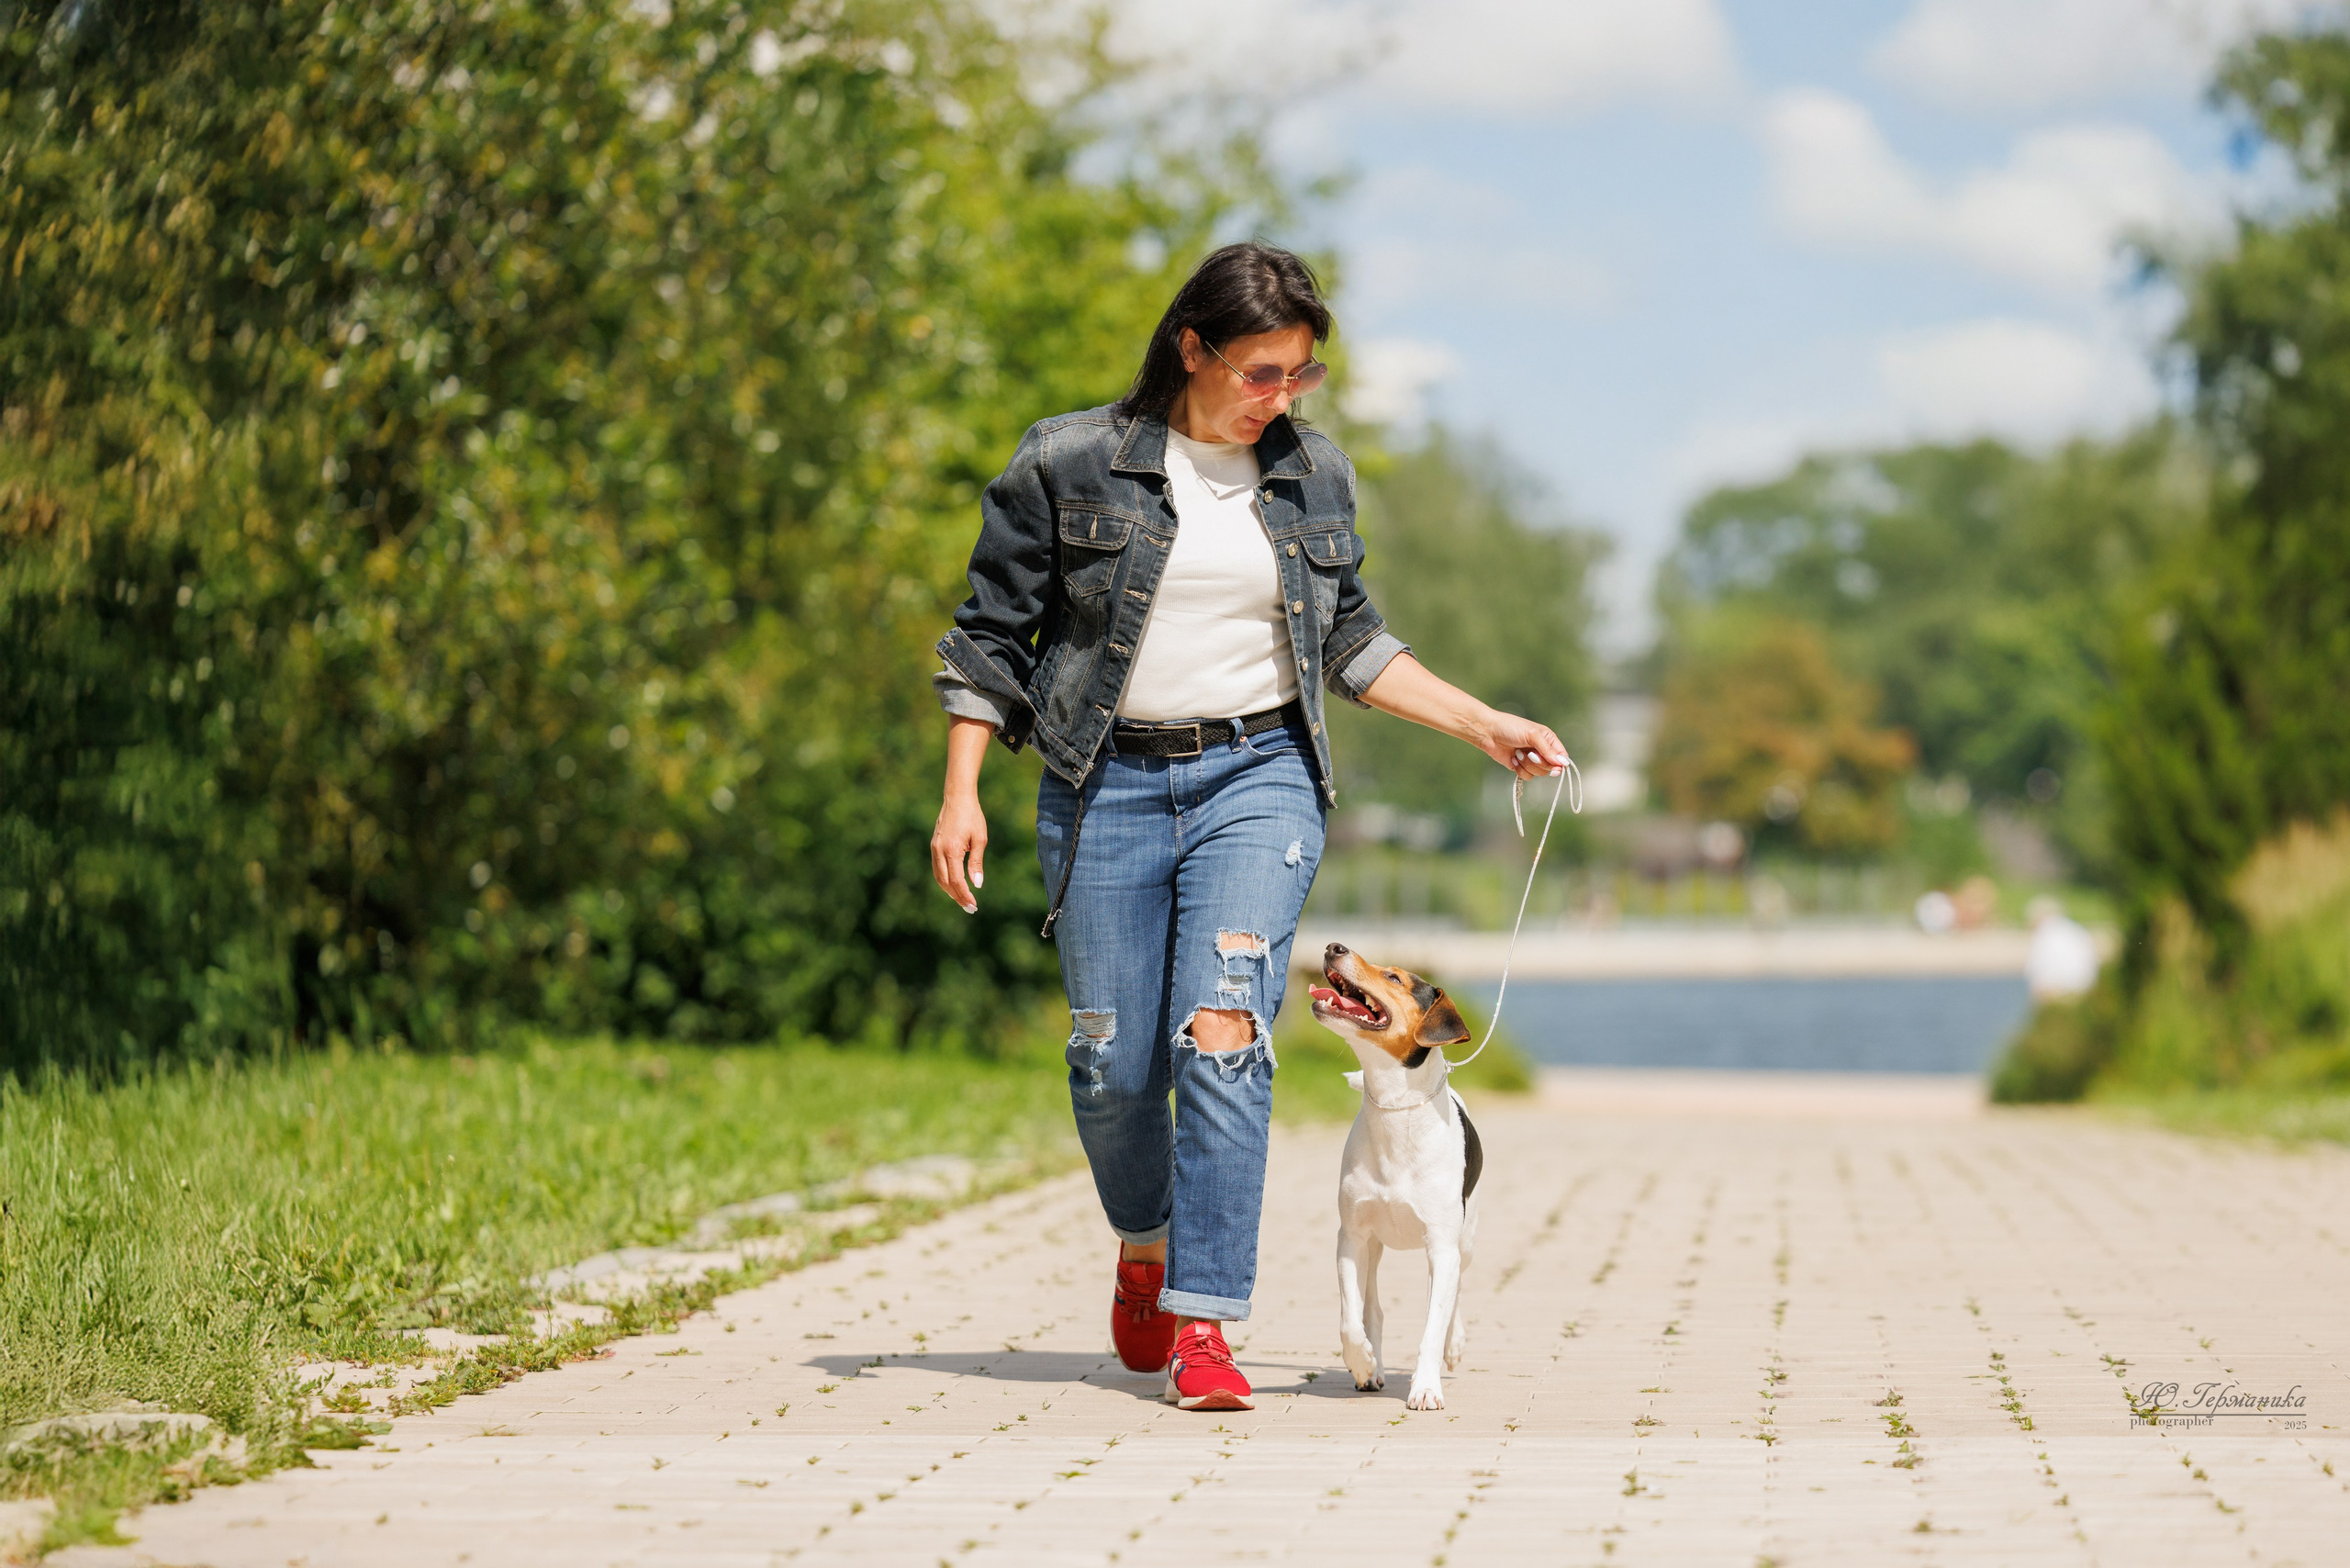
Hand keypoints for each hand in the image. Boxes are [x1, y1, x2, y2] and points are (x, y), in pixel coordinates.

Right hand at [931, 791, 987, 913]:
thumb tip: (977, 885)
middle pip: (945, 882)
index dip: (964, 895)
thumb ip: (977, 863)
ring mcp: (934, 848)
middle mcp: (939, 851)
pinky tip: (954, 885)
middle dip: (957, 897)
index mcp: (951, 850)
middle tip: (970, 908)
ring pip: (938, 877)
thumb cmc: (972, 817)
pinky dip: (944, 880)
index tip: (974, 905)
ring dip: (949, 891)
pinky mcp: (934, 846)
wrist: (957, 798)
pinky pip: (937, 868)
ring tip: (963, 900)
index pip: (956, 880)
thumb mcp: (980, 839)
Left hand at [1475, 711, 1568, 781]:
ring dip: (1527, 765)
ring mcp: (1530, 759)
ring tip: (1517, 753)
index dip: (1559, 764)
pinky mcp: (1520, 767)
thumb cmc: (1510, 728)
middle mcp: (1541, 750)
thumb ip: (1548, 750)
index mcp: (1548, 739)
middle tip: (1528, 753)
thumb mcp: (1532, 735)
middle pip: (1550, 767)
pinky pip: (1527, 776)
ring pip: (1538, 773)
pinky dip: (1519, 769)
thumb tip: (1564, 763)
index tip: (1554, 769)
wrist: (1488, 732)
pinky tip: (1512, 759)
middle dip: (1538, 762)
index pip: (1561, 756)